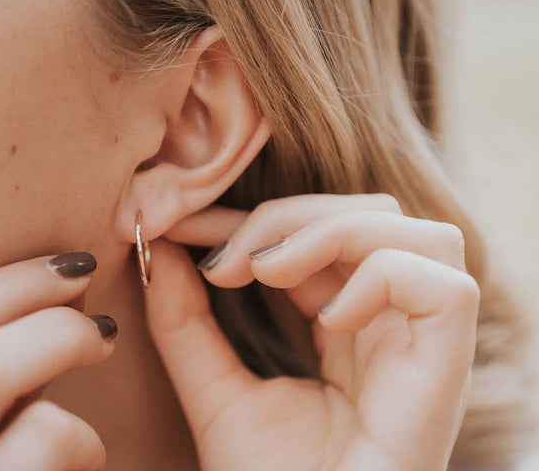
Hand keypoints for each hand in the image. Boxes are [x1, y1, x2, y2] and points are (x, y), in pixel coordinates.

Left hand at [144, 194, 478, 470]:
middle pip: (368, 217)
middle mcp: (390, 327)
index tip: (187, 224)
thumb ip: (185, 324)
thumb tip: (163, 250)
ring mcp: (422, 346)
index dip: (258, 220)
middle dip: (286, 216)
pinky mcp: (446, 370)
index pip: (317, 238)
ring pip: (414, 232)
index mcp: (347, 328)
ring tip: (266, 272)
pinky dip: (380, 277)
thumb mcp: (214, 393)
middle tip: (221, 256)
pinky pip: (442, 286)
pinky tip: (327, 320)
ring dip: (332, 230)